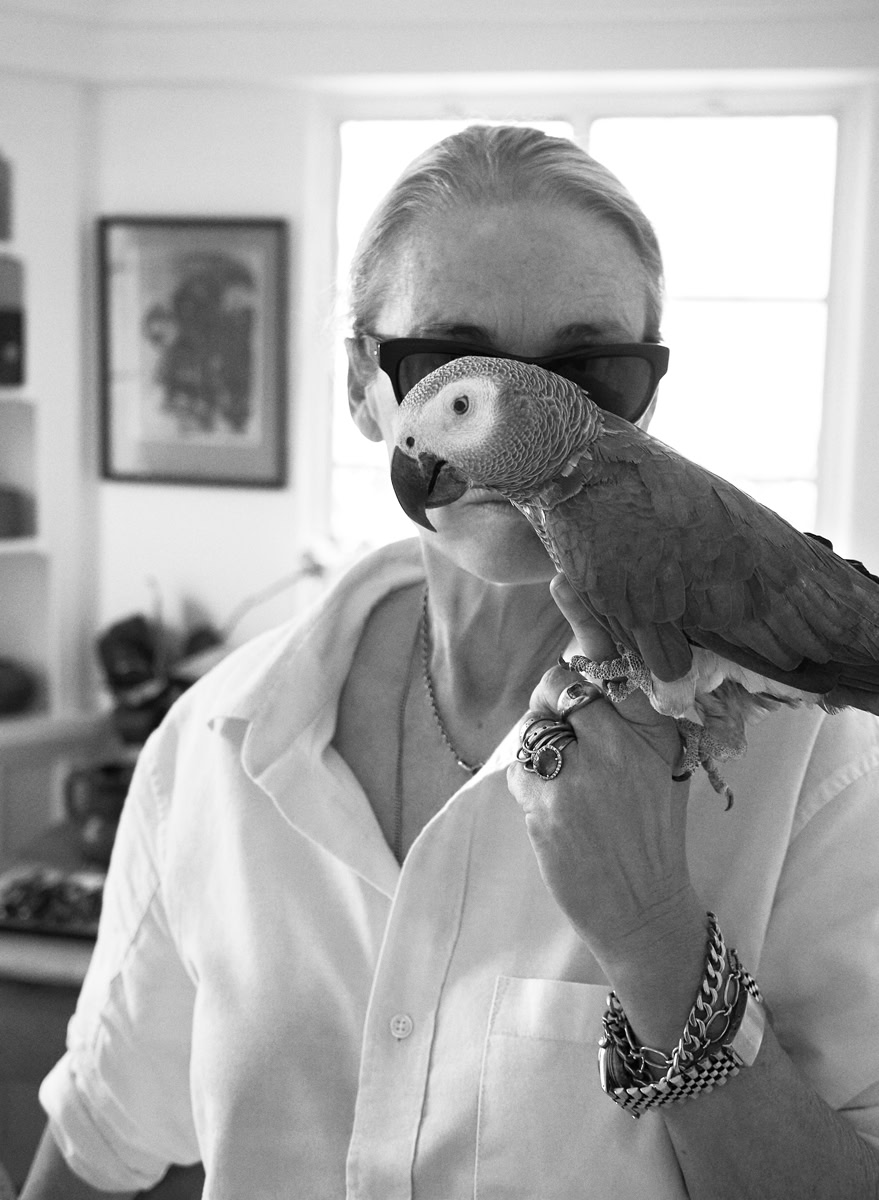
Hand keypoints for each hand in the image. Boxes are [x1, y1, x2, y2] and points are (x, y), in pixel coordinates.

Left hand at [507, 575, 704, 1022]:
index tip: (562, 581)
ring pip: (538, 722)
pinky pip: (521, 764)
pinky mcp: (548, 803)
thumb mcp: (662, 766)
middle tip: (569, 733)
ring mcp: (584, 772)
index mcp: (656, 729)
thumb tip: (586, 666)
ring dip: (543, 742)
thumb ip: (633, 717)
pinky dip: (530, 781)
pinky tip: (556, 810)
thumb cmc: (651, 834)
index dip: (586, 618)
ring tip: (569, 782)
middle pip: (562, 684)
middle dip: (555, 699)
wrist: (643, 909)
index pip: (614, 661)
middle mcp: (623, 742)